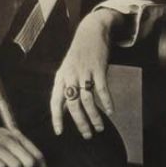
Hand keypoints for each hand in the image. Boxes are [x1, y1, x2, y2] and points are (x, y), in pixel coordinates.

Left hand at [50, 8, 123, 139]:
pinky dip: (106, 102)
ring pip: (87, 100)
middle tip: (87, 135)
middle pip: (72, 104)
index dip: (56, 117)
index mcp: (61, 76)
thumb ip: (66, 88)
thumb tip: (64, 110)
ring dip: (94, 116)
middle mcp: (70, 75)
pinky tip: (110, 111)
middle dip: (80, 122)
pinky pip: (101, 89)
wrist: (91, 31)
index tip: (59, 132)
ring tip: (99, 127)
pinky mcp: (98, 68)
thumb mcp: (68, 69)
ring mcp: (84, 71)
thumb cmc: (79, 54)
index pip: (55, 100)